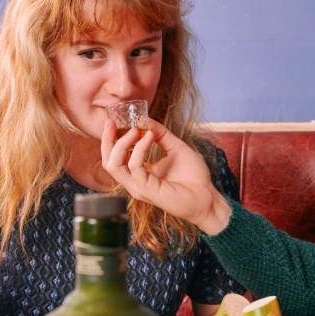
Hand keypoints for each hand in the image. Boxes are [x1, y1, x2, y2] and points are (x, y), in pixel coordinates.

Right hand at [101, 119, 231, 233]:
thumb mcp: (176, 147)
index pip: (115, 156)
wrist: (207, 195)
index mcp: (139, 172)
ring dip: (121, 143)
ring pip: (114, 165)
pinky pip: (135, 167)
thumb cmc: (193, 176)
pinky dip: (140, 149)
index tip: (114, 119)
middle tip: (112, 122)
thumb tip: (145, 119)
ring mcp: (139, 187)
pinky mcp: (147, 190)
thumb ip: (161, 134)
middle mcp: (135, 181)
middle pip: (108, 161)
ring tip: (135, 129)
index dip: (111, 138)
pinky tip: (150, 137)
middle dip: (107, 140)